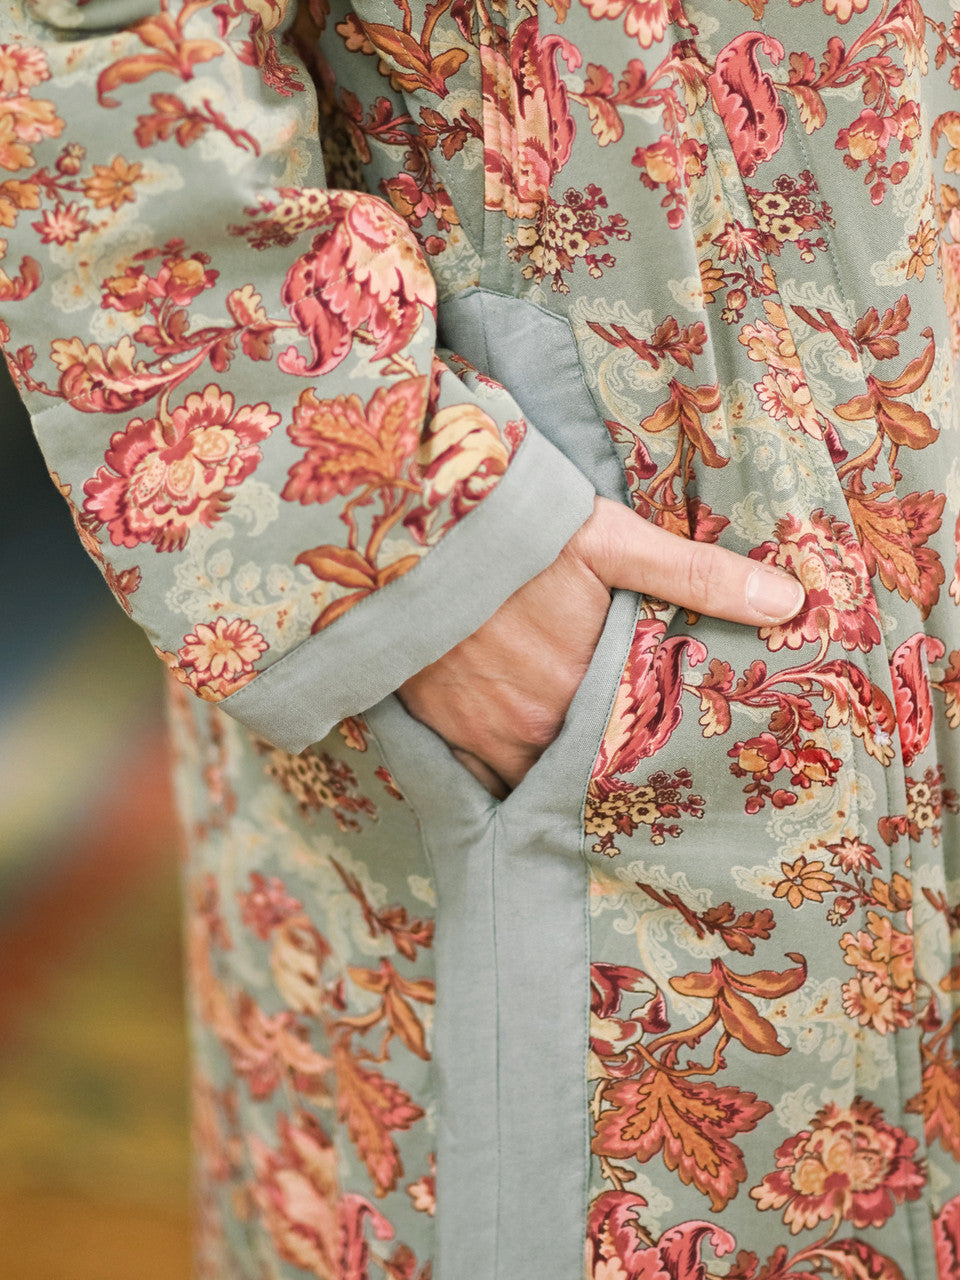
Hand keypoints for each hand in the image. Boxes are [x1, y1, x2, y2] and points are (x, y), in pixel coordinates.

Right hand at [397, 496, 804, 797]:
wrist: (404, 529)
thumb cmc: (512, 532)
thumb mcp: (611, 541)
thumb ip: (697, 576)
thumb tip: (788, 605)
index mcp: (580, 694)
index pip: (631, 752)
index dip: (650, 760)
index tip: (673, 766)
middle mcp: (531, 730)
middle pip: (580, 771)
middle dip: (604, 770)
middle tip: (633, 773)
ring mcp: (477, 733)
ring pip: (529, 778)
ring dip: (554, 774)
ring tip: (580, 770)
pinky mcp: (434, 726)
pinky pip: (474, 777)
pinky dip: (497, 775)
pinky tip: (517, 764)